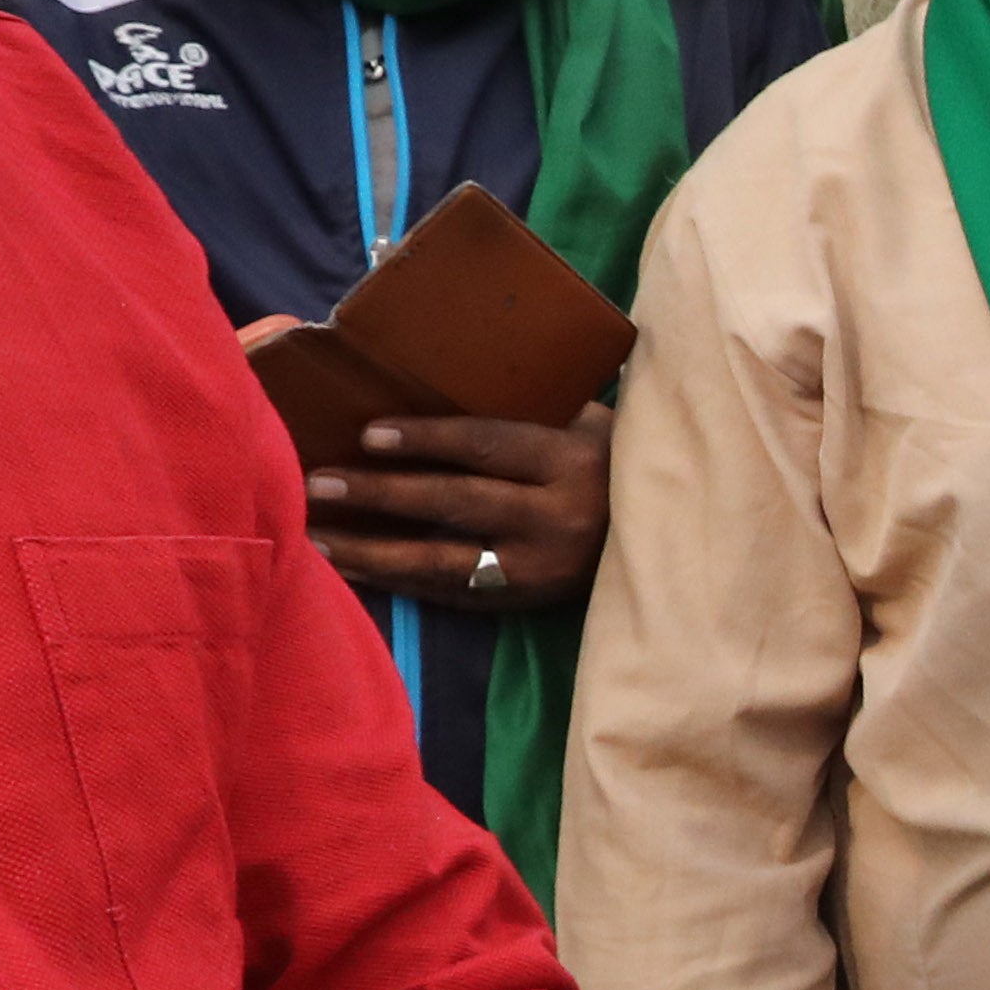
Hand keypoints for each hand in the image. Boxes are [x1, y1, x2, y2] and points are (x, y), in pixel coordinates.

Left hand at [306, 405, 613, 609]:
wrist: (672, 538)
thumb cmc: (616, 463)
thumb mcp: (588, 426)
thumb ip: (529, 415)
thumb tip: (436, 385)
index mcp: (573, 462)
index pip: (488, 447)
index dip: (427, 440)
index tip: (369, 434)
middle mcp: (558, 519)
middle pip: (457, 505)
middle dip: (382, 495)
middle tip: (319, 485)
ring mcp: (541, 571)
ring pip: (445, 563)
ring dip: (374, 551)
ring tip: (317, 537)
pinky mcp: (527, 604)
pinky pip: (452, 594)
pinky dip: (398, 582)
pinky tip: (354, 568)